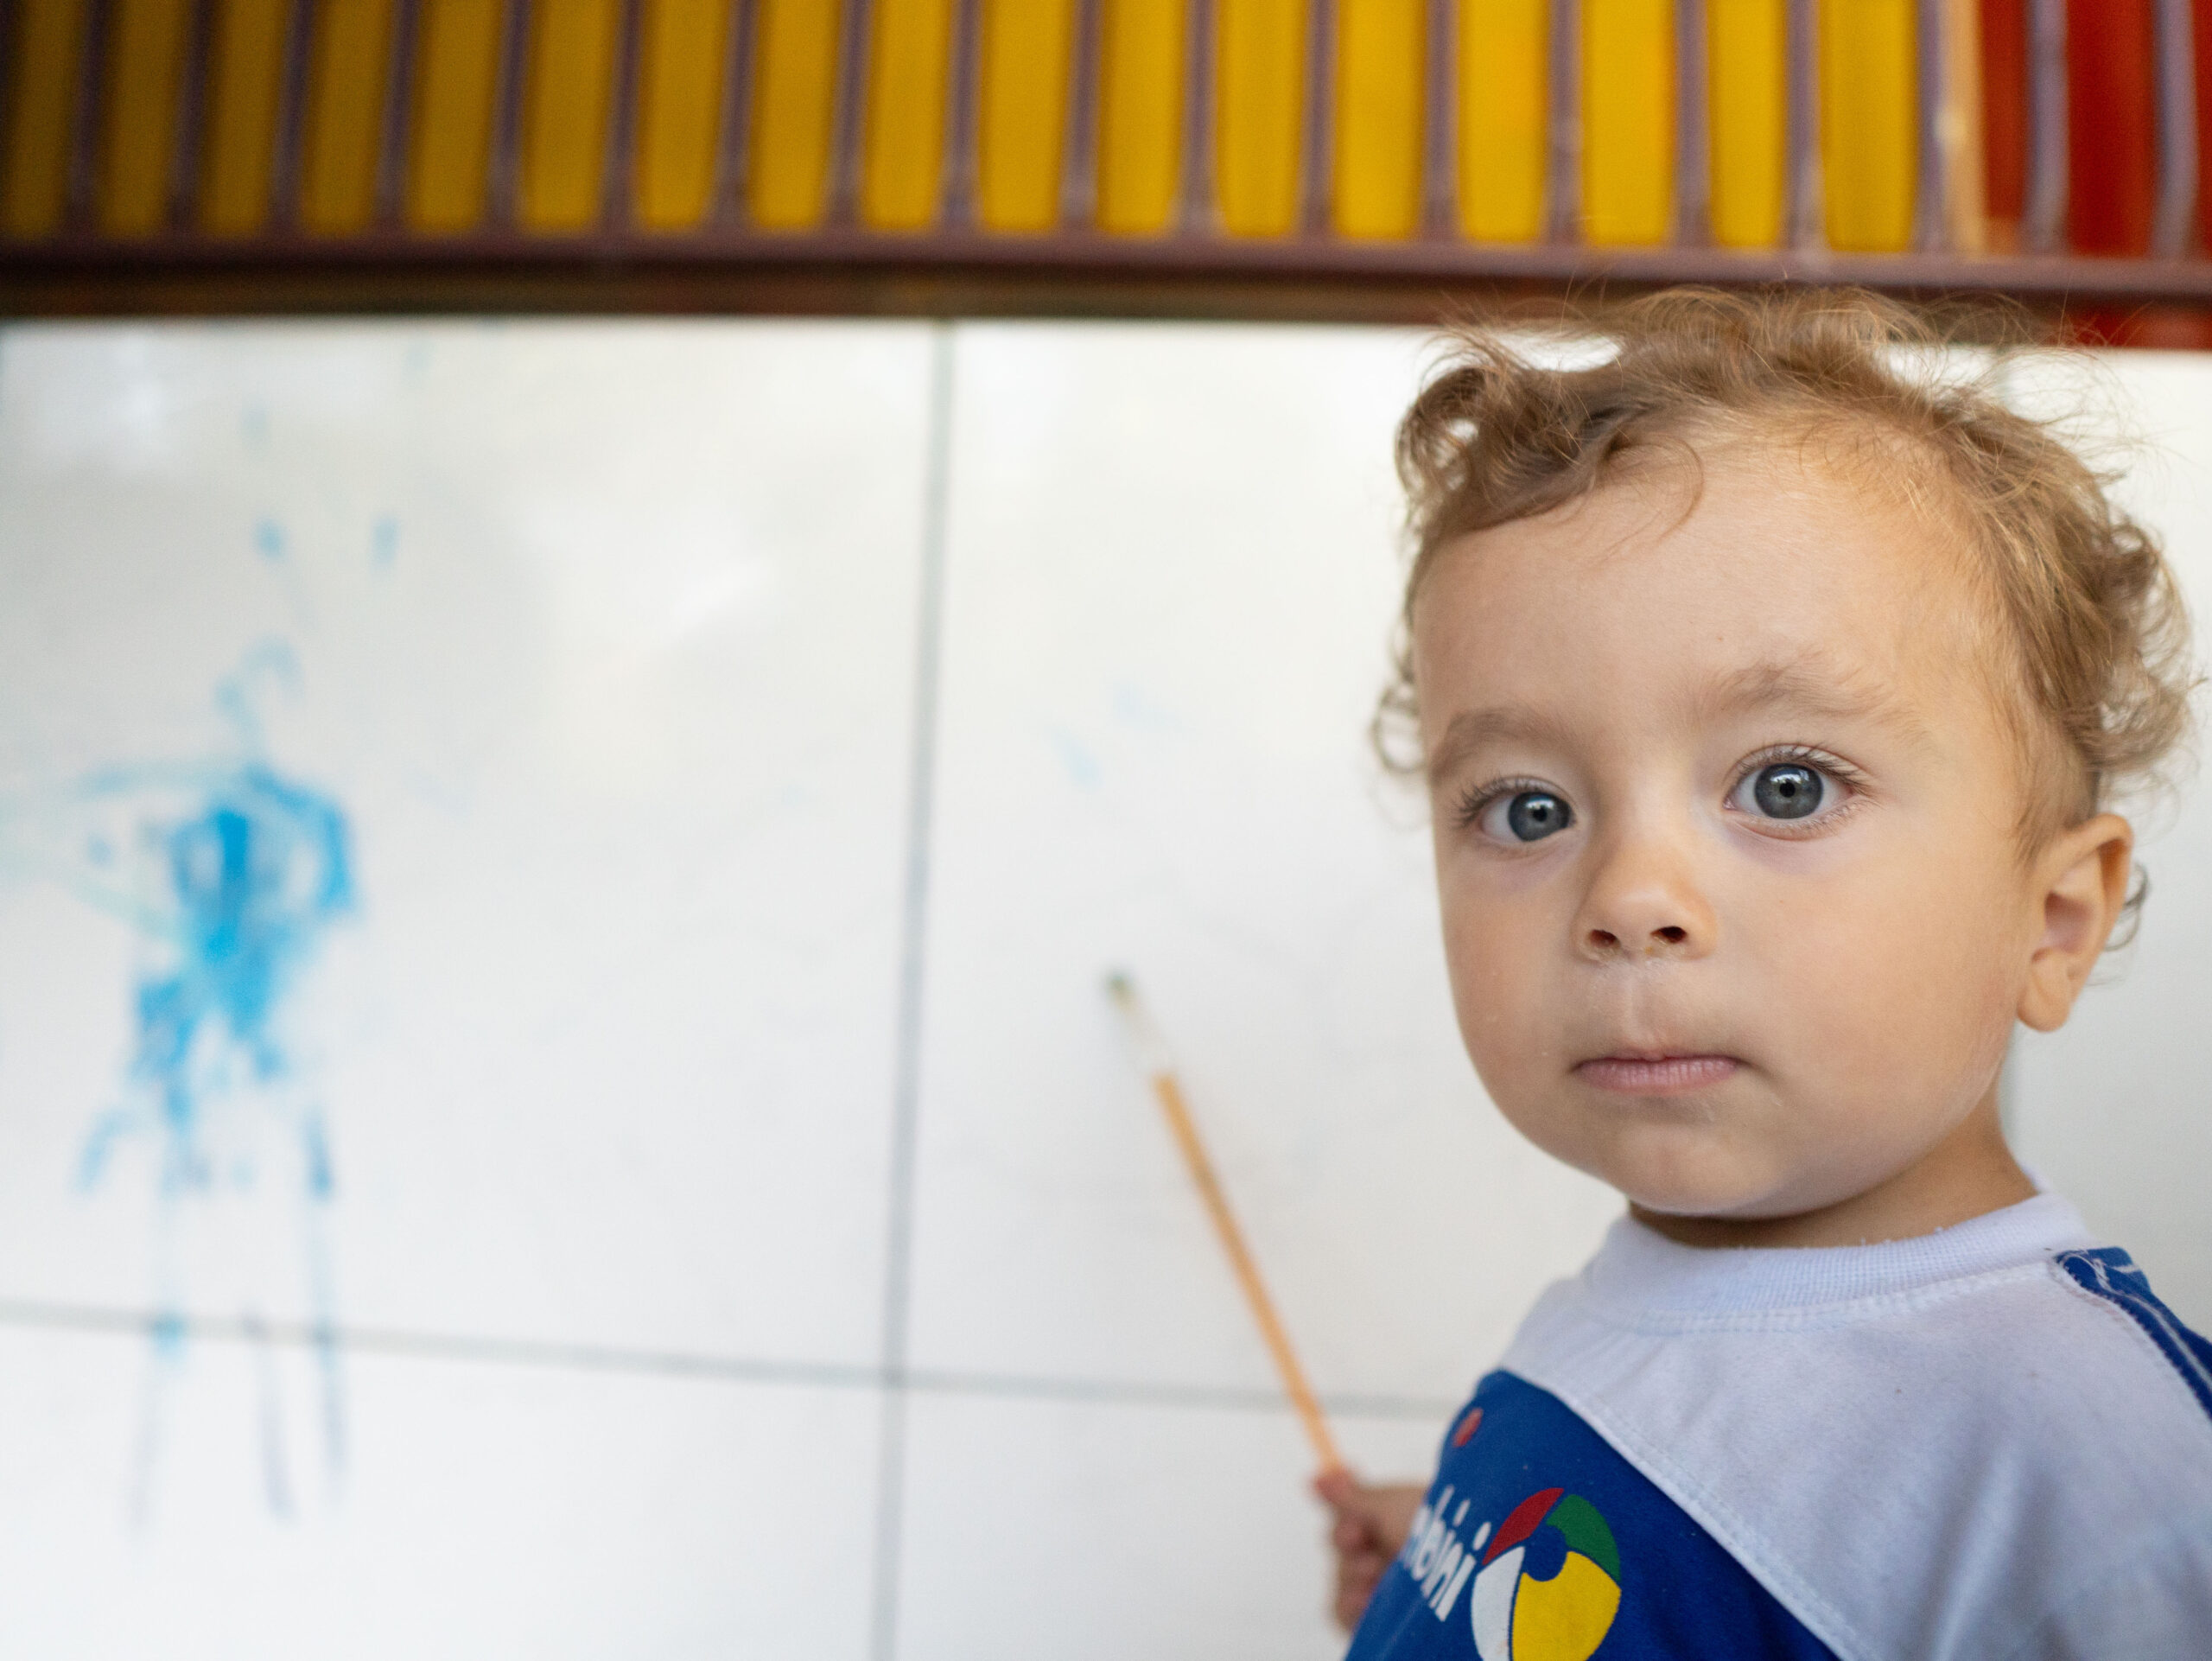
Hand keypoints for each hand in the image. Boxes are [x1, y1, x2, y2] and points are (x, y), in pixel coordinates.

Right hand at [1313, 1468, 1426, 1633]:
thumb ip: (1350, 1496)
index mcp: (1393, 1523)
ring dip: (1350, 1570)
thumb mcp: (1389, 1505)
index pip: (1350, 1515)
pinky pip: (1342, 1611)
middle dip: (1345, 1539)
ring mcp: (1383, 1588)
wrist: (1467, 1564)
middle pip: (1340, 1546)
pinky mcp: (1377, 1620)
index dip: (1344, 1514)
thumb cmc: (1431, 1526)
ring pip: (1340, 1578)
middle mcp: (1388, 1553)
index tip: (1353, 1511)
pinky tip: (1364, 1596)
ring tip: (1374, 1569)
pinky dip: (1349, 1602)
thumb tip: (1314, 1478)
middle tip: (1359, 1537)